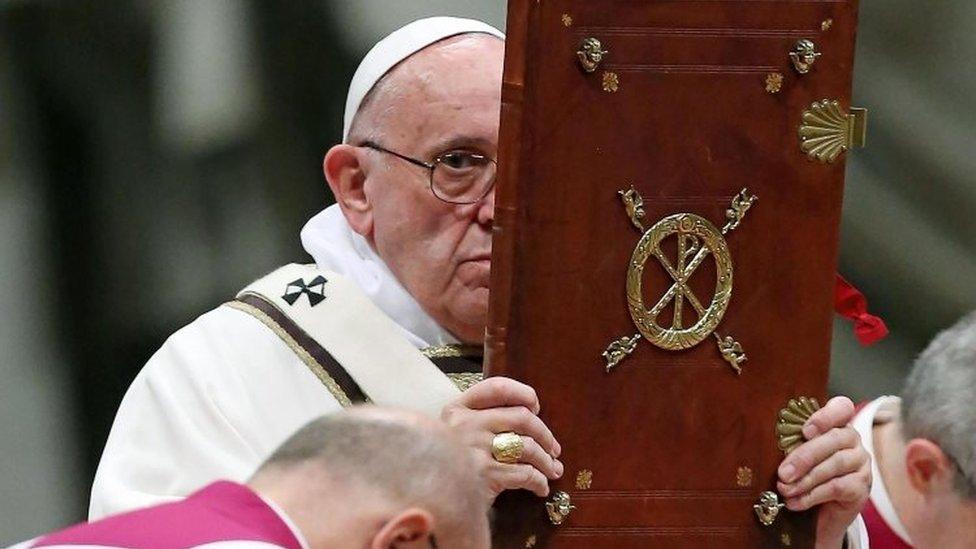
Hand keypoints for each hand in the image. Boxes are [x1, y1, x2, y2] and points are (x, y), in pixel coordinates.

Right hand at [441, 376, 562, 502]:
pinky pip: (525, 474)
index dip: (523, 393)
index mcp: (457, 409)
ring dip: (547, 460)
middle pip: (522, 417)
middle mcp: (466, 425)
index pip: (497, 388)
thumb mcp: (454, 434)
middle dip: (545, 434)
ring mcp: (474, 449)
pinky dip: (539, 481)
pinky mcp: (484, 476)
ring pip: (527, 447)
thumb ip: (481, 418)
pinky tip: (541, 487)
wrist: (430, 499)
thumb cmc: (448, 465)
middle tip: (553, 448)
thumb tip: (531, 413)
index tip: (536, 407)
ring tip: (553, 470)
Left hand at [776, 396, 870, 548]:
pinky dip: (812, 495)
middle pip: (833, 439)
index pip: (842, 407)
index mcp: (836, 424)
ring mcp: (860, 463)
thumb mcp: (796, 455)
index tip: (805, 430)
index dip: (825, 416)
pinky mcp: (861, 486)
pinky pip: (837, 487)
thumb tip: (769, 447)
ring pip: (835, 464)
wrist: (820, 511)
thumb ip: (792, 445)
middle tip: (782, 473)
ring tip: (785, 488)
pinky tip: (795, 501)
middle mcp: (852, 440)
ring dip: (806, 479)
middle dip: (804, 456)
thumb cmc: (804, 473)